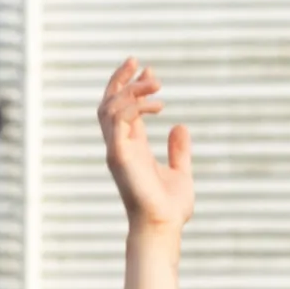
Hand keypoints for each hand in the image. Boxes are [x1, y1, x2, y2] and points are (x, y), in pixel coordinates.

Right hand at [98, 60, 193, 234]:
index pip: (122, 109)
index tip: (145, 70)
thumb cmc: (169, 206)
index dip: (129, 87)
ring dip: (131, 90)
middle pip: (108, 102)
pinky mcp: (119, 155)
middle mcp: (119, 145)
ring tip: (156, 83)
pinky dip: (134, 107)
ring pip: (110, 107)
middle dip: (120, 79)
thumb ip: (178, 149)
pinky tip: (157, 106)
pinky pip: (118, 120)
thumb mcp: (180, 171)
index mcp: (131, 147)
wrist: (163, 226)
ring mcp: (116, 149)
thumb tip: (180, 127)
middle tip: (139, 62)